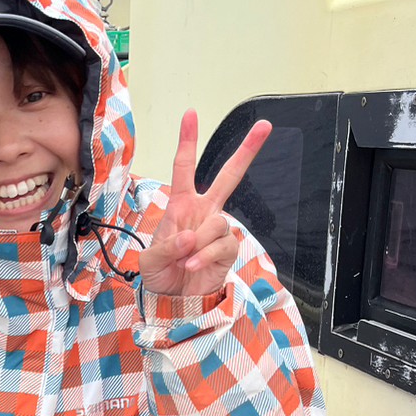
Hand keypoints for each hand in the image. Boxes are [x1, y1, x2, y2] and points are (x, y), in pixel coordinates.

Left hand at [138, 110, 270, 298]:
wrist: (173, 301)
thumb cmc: (160, 275)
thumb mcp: (150, 260)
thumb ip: (166, 246)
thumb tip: (190, 237)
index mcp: (181, 205)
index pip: (184, 167)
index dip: (187, 141)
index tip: (191, 114)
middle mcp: (203, 211)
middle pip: (229, 176)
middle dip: (247, 151)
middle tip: (265, 126)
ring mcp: (217, 228)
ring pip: (217, 221)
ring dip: (196, 243)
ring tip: (184, 259)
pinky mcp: (229, 248)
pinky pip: (222, 243)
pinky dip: (205, 255)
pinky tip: (193, 265)